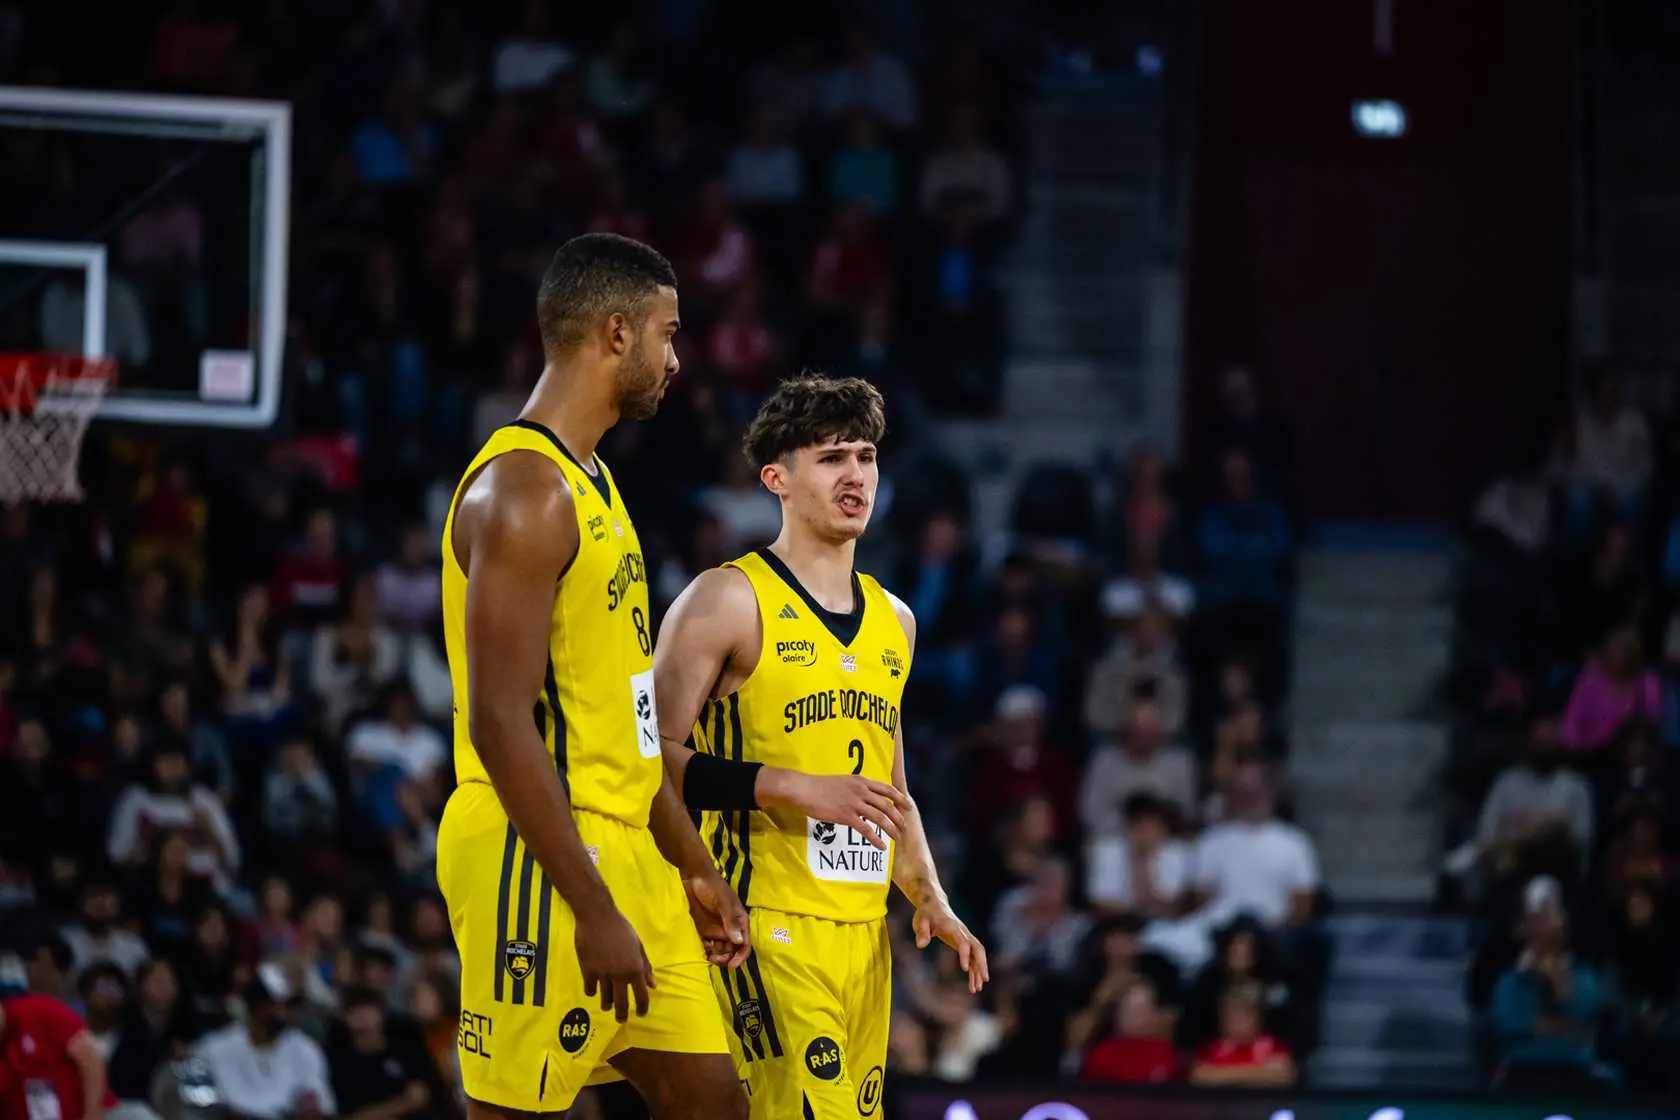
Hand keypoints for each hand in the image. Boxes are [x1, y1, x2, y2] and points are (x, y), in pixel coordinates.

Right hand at [575, 906, 655, 1021]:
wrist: (597, 916)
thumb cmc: (621, 928)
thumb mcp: (638, 946)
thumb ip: (645, 966)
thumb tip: (652, 985)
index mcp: (635, 968)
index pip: (641, 996)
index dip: (642, 1008)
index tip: (641, 1015)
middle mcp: (620, 974)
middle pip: (622, 1003)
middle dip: (622, 1014)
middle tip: (622, 1019)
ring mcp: (603, 974)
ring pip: (605, 998)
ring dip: (607, 1004)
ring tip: (607, 1006)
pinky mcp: (587, 970)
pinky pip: (590, 989)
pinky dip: (592, 991)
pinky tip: (594, 990)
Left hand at [685, 872, 750, 968]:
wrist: (693, 876)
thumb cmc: (712, 886)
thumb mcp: (723, 903)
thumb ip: (730, 921)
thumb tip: (739, 942)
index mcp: (739, 921)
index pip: (745, 943)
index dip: (741, 956)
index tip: (732, 965)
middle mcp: (730, 927)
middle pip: (733, 950)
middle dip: (727, 958)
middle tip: (716, 960)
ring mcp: (717, 929)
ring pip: (721, 950)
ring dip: (717, 956)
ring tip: (709, 956)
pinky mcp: (704, 929)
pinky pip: (708, 945)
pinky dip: (707, 951)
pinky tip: (703, 950)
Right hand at [772, 772, 905, 849]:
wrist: (805, 790)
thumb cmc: (820, 786)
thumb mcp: (843, 781)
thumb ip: (856, 787)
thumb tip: (866, 795)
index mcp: (861, 781)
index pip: (887, 789)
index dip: (900, 798)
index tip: (908, 806)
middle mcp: (862, 791)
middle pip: (887, 805)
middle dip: (899, 817)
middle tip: (904, 826)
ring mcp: (855, 803)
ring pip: (880, 818)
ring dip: (892, 829)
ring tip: (897, 838)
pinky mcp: (846, 816)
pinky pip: (866, 830)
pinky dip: (876, 839)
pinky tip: (882, 846)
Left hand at [913, 900, 989, 993]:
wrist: (934, 904)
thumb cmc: (926, 913)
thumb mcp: (920, 920)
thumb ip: (921, 932)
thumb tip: (921, 945)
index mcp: (953, 927)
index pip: (963, 942)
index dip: (965, 955)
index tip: (965, 969)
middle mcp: (963, 932)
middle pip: (978, 948)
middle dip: (982, 964)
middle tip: (984, 979)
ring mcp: (965, 938)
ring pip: (977, 955)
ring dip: (979, 971)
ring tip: (977, 989)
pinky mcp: (963, 943)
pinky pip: (972, 958)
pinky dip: (973, 971)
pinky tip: (972, 984)